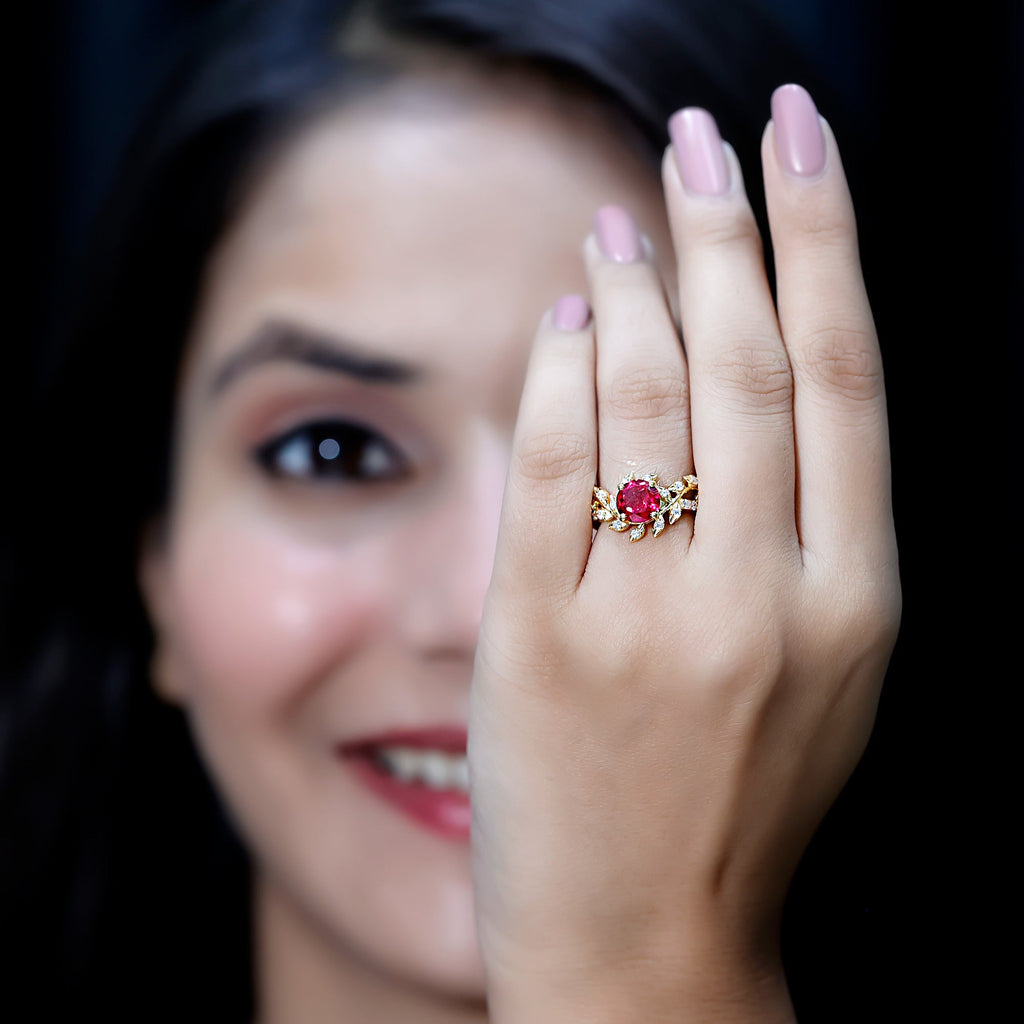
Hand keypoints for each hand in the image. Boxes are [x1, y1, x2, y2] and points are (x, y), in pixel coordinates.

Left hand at [468, 85, 899, 1021]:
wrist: (652, 949)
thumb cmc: (741, 801)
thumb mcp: (825, 667)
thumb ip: (803, 524)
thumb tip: (744, 367)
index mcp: (856, 600)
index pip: (841, 373)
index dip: (825, 238)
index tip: (803, 141)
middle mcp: (762, 598)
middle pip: (747, 361)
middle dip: (729, 227)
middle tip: (706, 137)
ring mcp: (646, 621)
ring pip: (647, 402)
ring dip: (637, 287)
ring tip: (629, 215)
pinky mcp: (541, 645)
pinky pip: (549, 475)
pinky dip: (559, 380)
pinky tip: (569, 320)